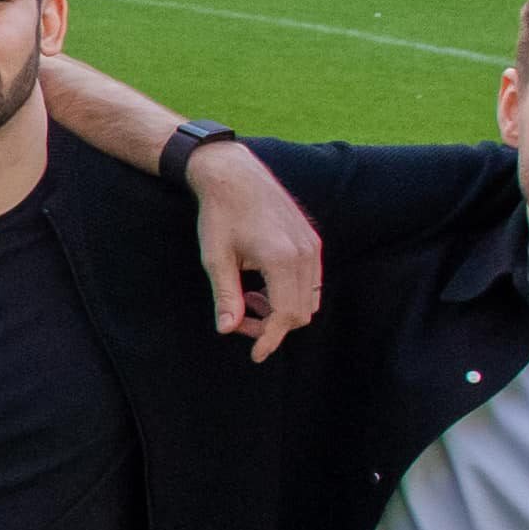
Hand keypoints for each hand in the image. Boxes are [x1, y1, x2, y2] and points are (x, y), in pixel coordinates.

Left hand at [190, 144, 324, 362]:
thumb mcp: (216, 258)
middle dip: (273, 325)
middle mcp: (305, 253)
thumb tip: (228, 330)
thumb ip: (225, 296)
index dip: (271, 339)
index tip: (256, 355)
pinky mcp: (312, 240)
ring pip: (309, 298)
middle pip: (301, 311)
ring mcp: (312, 245)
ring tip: (248, 301)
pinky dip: (290, 293)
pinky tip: (261, 286)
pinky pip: (311, 281)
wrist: (233, 174)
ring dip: (282, 309)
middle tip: (240, 320)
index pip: (286, 315)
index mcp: (282, 259)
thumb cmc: (220, 214)